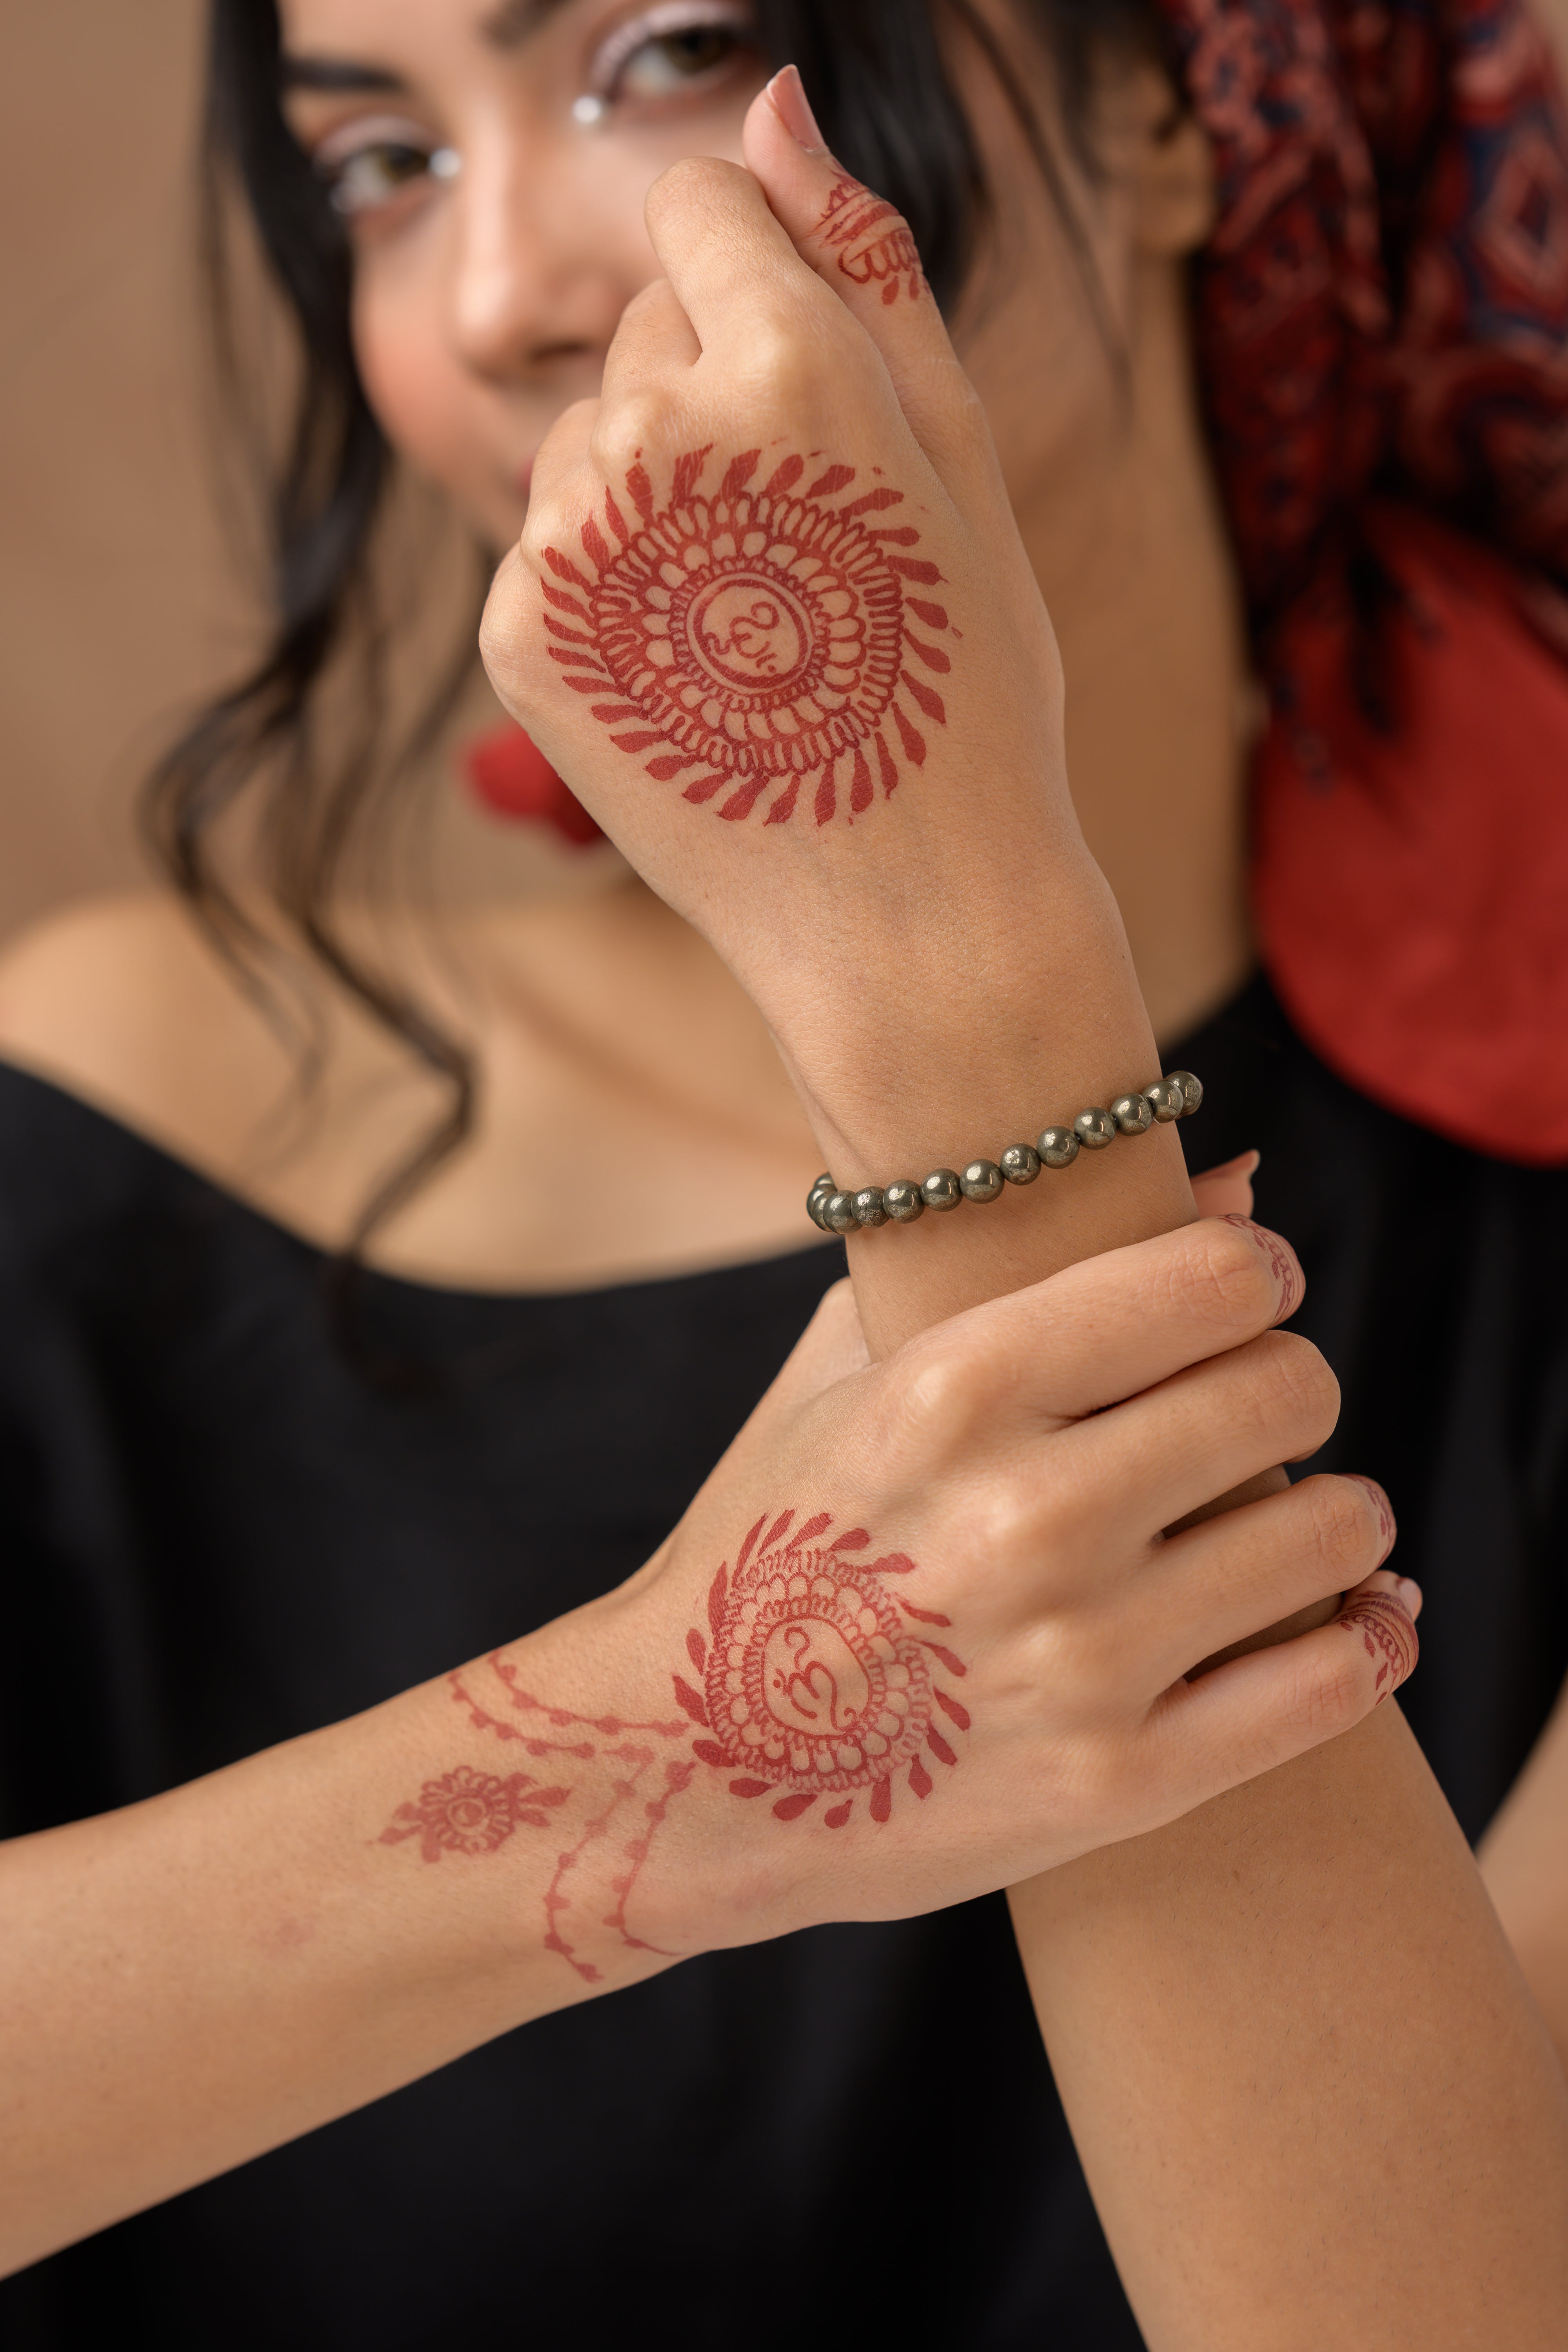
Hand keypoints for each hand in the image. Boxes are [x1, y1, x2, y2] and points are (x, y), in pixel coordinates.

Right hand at [377, 1214, 1414, 1981]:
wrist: (685, 1763)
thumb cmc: (770, 1539)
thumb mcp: (849, 1373)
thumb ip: (1024, 1263)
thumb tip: (1242, 1182)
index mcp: (957, 1386)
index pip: (1216, 1279)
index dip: (1256, 1276)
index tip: (1246, 1296)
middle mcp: (1030, 1511)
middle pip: (1289, 1391)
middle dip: (1292, 1387)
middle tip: (1263, 1409)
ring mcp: (1079, 1655)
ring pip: (1333, 1530)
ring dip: (1341, 1513)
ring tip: (1307, 1516)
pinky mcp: (1117, 1782)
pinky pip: (1326, 1687)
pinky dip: (1370, 1639)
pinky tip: (1363, 1618)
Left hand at [480, 75, 1144, 1186]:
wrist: (906, 923)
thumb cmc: (966, 695)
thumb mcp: (962, 467)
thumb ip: (868, 267)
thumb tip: (775, 99)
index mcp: (790, 366)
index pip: (709, 211)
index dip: (765, 298)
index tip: (812, 406)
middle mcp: (656, 432)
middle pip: (645, 332)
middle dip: (717, 405)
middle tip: (810, 561)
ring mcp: (569, 540)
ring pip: (591, 442)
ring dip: (659, 504)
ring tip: (753, 633)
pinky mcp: (515, 632)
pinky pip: (549, 546)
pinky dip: (607, 595)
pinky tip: (690, 681)